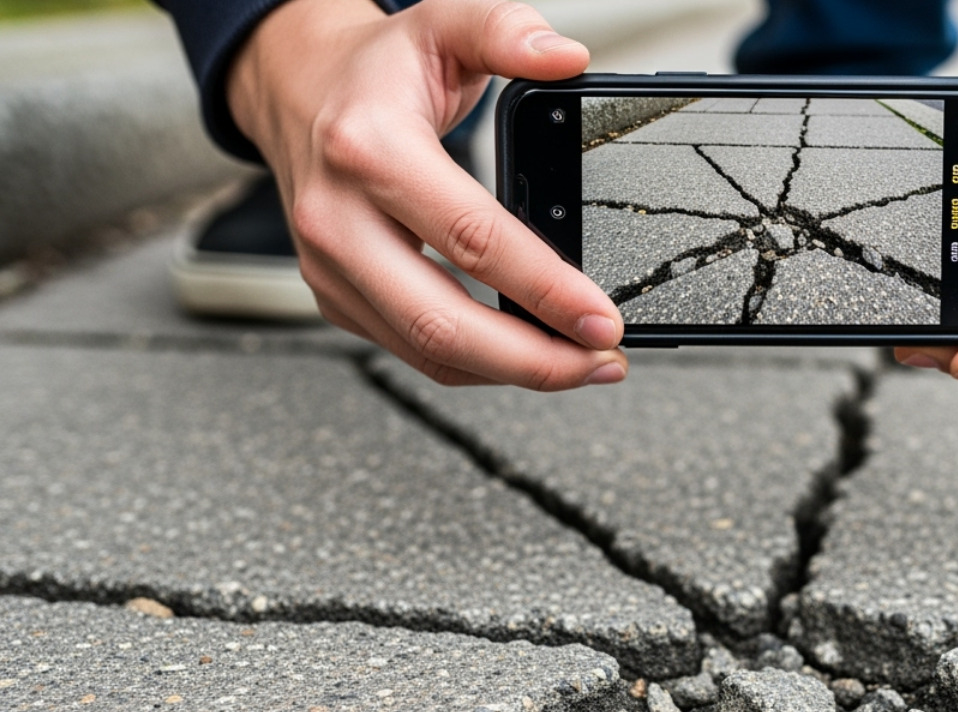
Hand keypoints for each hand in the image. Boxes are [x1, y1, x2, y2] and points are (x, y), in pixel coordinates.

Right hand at [228, 0, 626, 387]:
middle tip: (602, 358)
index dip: (545, 289)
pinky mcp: (336, 298)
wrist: (296, 90)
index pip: (472, 239)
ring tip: (580, 364)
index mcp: (369, 150)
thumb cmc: (375, 72)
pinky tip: (527, 355)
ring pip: (428, 353)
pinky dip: (479, 366)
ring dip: (513, 372)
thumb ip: (507, 31)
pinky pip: (413, 353)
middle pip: (442, 324)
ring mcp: (331, 268)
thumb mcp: (442, 26)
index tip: (603, 317)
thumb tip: (564, 57)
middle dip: (534, 359)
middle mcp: (338, 219)